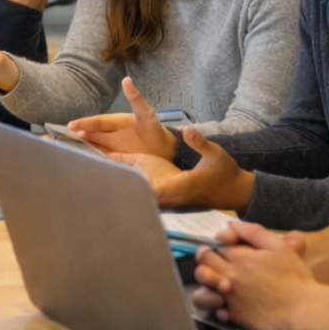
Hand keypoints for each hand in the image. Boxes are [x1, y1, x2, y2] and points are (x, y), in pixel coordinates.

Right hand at [68, 77, 177, 159]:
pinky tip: (85, 162)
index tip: (71, 126)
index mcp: (116, 122)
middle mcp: (111, 134)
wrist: (167, 151)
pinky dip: (93, 159)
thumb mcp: (146, 114)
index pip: (97, 122)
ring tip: (70, 151)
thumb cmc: (155, 130)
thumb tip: (126, 80)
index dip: (84, 124)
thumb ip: (136, 99)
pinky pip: (102, 158)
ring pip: (94, 146)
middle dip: (77, 135)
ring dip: (83, 147)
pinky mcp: (117, 160)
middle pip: (91, 135)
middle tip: (62, 138)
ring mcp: (113, 147)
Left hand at [104, 125, 255, 211]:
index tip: (116, 179)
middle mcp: (171, 196)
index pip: (154, 191)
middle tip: (96, 178)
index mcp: (180, 187)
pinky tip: (117, 177)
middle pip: (141, 196)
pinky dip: (132, 187)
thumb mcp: (216, 155)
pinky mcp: (168, 197)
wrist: (232, 191)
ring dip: (124, 187)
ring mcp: (169, 199)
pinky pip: (146, 194)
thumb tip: (187, 130)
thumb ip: (200, 143)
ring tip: (98, 177)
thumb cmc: (225, 172)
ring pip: (141, 196)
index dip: (134, 187)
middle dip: (121, 187)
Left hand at [192, 219, 315, 329]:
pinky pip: (216, 311)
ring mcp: (231, 298)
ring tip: (220, 283)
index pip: (215, 245)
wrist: (304, 308)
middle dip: (207, 259)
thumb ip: (253, 232)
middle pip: (203, 263)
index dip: (219, 244)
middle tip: (218, 261)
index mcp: (239, 258)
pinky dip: (219, 307)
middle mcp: (230, 277)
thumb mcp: (279, 246)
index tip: (225, 247)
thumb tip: (231, 223)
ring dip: (208, 284)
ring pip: (203, 288)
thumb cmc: (294, 276)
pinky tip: (229, 304)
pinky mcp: (236, 316)